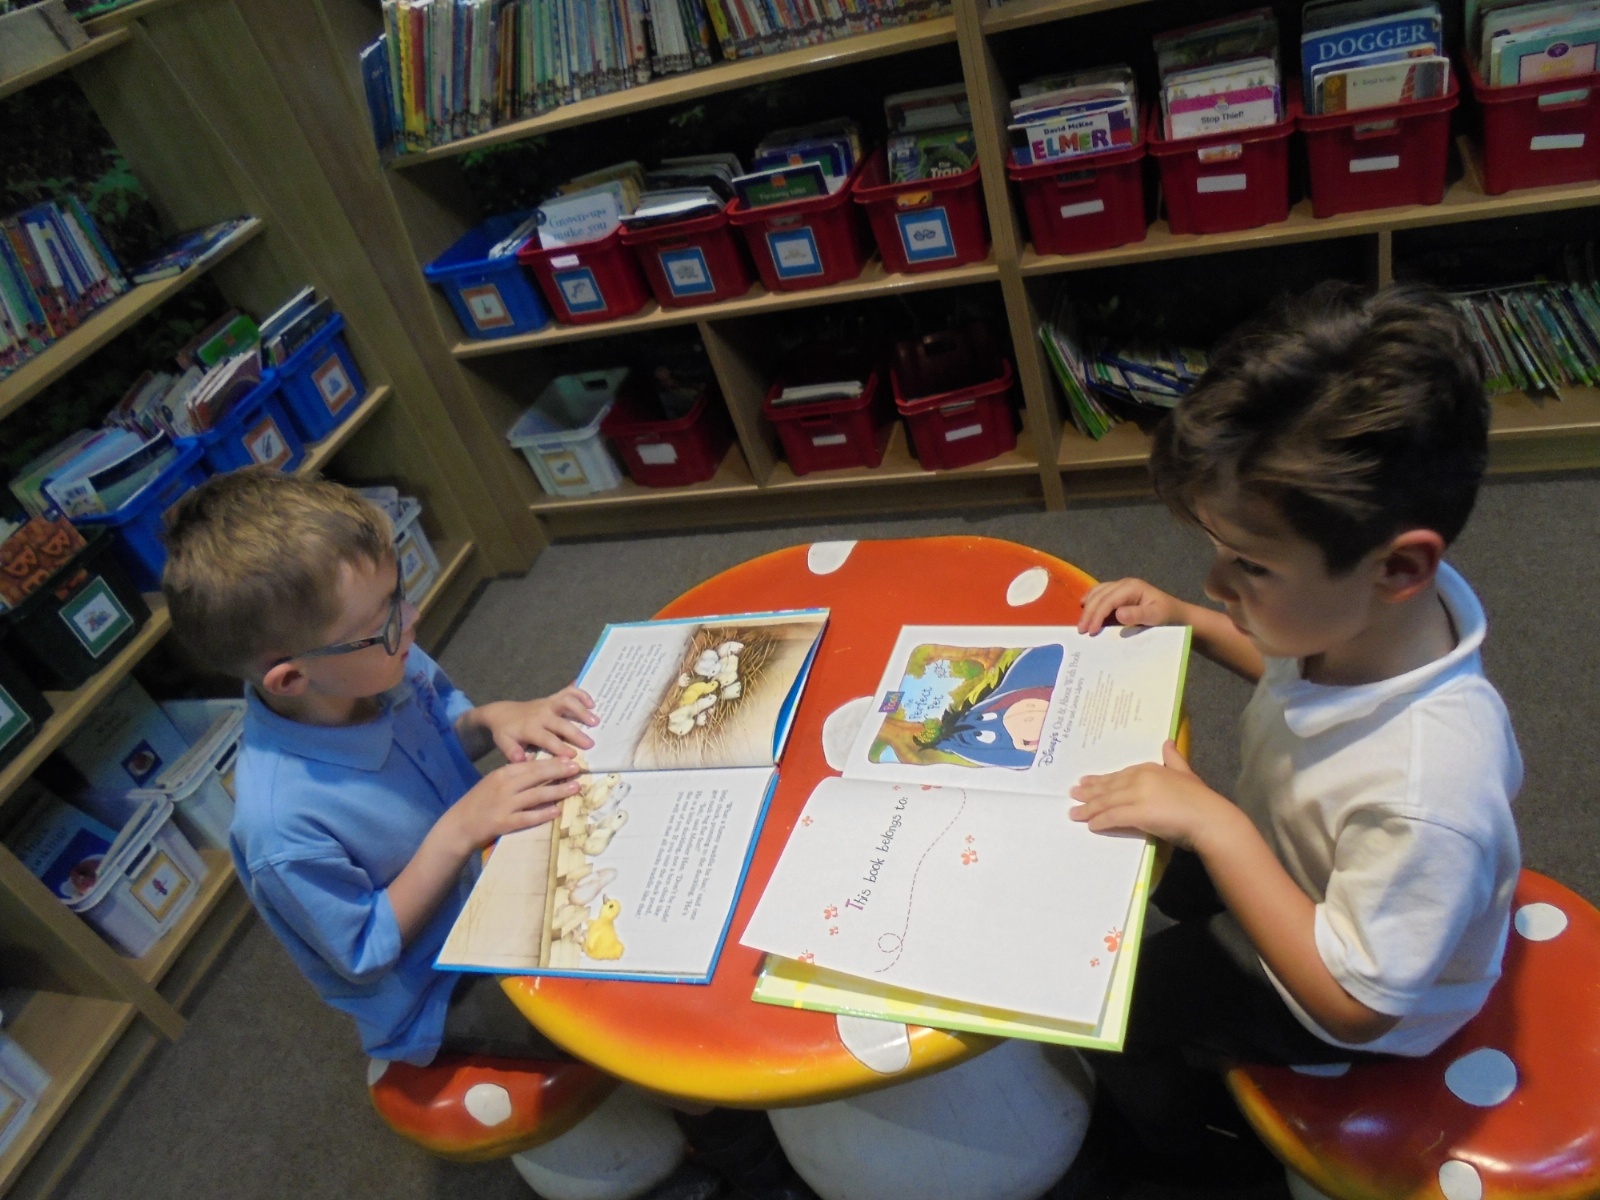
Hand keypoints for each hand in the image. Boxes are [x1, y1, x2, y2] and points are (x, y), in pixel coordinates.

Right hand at [443, 757, 583, 853]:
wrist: (459, 825)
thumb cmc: (479, 802)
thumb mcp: (494, 781)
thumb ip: (514, 775)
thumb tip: (539, 766)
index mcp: (502, 774)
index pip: (531, 764)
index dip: (553, 761)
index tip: (570, 758)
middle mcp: (505, 787)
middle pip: (536, 776)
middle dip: (559, 772)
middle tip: (578, 768)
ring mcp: (505, 805)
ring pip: (536, 796)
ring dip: (558, 791)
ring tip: (575, 787)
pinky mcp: (504, 823)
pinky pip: (528, 818)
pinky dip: (543, 814)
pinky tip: (557, 811)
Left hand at [472, 687, 597, 762]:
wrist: (503, 712)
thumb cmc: (507, 732)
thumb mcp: (504, 743)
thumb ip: (512, 752)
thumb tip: (521, 760)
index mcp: (529, 728)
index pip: (547, 738)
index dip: (560, 747)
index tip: (573, 756)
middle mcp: (541, 714)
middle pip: (561, 723)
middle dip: (576, 733)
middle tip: (591, 744)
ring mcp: (548, 703)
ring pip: (567, 703)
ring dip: (582, 711)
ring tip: (596, 722)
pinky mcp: (553, 697)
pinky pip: (568, 691)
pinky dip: (581, 694)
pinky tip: (592, 704)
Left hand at [1069, 742, 1239, 851]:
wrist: (1211, 818)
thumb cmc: (1201, 800)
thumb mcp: (1186, 773)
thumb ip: (1174, 758)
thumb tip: (1168, 741)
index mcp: (1151, 768)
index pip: (1119, 775)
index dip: (1101, 780)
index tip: (1087, 782)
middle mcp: (1141, 778)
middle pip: (1109, 787)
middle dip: (1089, 792)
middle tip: (1073, 794)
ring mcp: (1139, 794)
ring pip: (1107, 802)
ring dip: (1088, 809)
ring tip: (1074, 813)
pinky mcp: (1139, 813)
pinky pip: (1113, 817)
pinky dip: (1100, 821)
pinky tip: (1091, 825)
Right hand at [1076, 578, 1188, 635]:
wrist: (1178, 614)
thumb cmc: (1168, 617)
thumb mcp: (1156, 617)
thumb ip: (1138, 615)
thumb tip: (1118, 613)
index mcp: (1132, 587)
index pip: (1108, 600)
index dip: (1097, 615)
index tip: (1091, 631)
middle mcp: (1124, 583)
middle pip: (1100, 596)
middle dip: (1089, 613)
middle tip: (1081, 631)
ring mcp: (1121, 586)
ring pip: (1097, 592)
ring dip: (1087, 607)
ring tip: (1081, 624)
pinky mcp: (1120, 592)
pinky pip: (1100, 592)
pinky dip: (1090, 599)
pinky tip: (1083, 605)